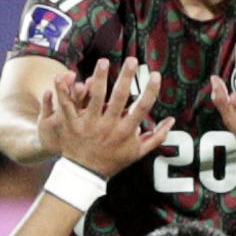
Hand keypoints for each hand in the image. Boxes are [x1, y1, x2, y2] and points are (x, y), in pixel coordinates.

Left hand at [47, 57, 170, 177]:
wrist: (85, 175)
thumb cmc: (113, 161)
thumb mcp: (137, 153)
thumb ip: (156, 137)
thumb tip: (172, 121)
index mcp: (125, 132)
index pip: (142, 108)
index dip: (150, 91)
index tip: (155, 75)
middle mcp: (108, 127)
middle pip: (120, 98)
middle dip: (127, 78)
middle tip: (132, 60)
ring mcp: (89, 125)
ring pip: (95, 98)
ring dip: (100, 78)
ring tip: (104, 61)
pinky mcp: (72, 124)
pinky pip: (67, 105)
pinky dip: (63, 91)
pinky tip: (63, 75)